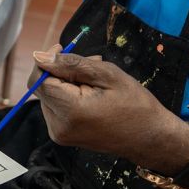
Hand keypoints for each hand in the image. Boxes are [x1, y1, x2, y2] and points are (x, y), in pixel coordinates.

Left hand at [30, 45, 188, 164]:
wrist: (149, 139)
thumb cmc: (135, 105)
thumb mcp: (107, 75)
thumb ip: (70, 64)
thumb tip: (38, 57)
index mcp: (70, 111)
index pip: (39, 79)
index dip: (47, 61)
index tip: (63, 49)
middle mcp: (58, 126)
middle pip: (42, 88)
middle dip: (60, 71)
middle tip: (90, 65)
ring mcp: (59, 134)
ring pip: (49, 96)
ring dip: (66, 83)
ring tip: (96, 82)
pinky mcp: (62, 136)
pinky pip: (56, 107)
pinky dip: (68, 96)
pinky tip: (90, 94)